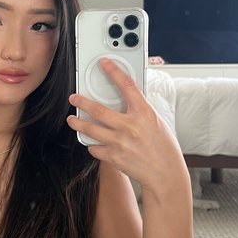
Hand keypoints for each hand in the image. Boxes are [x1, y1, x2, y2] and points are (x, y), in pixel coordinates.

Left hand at [67, 58, 188, 196]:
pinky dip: (93, 145)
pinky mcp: (114, 157)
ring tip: (72, 120)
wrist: (165, 174)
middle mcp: (130, 126)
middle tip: (74, 98)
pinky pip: (95, 148)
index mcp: (144, 113)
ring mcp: (120, 142)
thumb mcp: (156, 122)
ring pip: (90, 129)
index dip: (114, 71)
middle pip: (98, 110)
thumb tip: (125, 101)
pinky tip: (94, 143)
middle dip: (82, 102)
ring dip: (78, 123)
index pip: (127, 86)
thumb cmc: (164, 147)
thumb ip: (139, 111)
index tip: (104, 63)